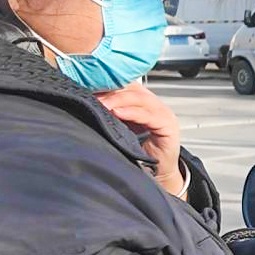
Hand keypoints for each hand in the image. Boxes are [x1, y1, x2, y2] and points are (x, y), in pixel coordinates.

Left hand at [96, 81, 184, 197]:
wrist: (160, 172)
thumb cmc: (140, 151)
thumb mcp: (123, 127)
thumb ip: (113, 114)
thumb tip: (88, 103)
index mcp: (144, 101)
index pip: (126, 84)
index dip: (107, 82)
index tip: (87, 85)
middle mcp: (155, 104)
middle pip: (132, 88)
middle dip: (110, 90)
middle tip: (91, 94)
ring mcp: (163, 113)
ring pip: (139, 98)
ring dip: (118, 100)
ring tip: (102, 104)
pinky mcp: (168, 126)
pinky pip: (148, 115)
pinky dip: (131, 112)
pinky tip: (117, 112)